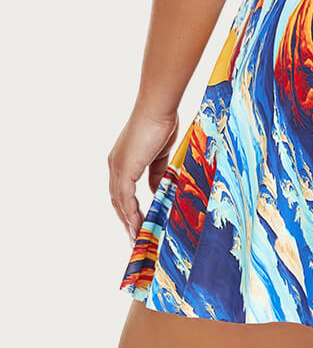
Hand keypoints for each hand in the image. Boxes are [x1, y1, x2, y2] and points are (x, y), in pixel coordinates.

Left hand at [108, 106, 178, 243]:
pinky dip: (131, 215)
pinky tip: (139, 227)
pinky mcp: (124, 170)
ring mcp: (117, 168)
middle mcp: (115, 166)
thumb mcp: (160, 153)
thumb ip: (157, 173)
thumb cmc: (162, 121)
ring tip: (138, 239)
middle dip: (127, 220)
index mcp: (123, 160)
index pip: (123, 191)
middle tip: (137, 238)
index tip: (139, 224)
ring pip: (120, 203)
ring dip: (129, 222)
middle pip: (118, 201)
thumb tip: (157, 191)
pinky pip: (125, 200)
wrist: (158, 108)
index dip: (129, 209)